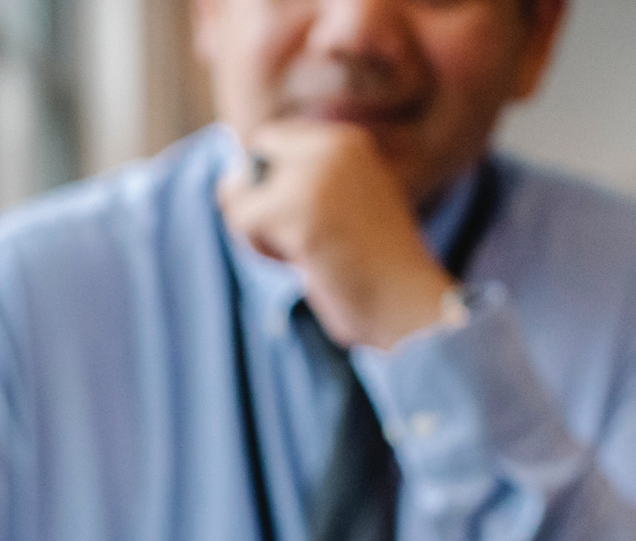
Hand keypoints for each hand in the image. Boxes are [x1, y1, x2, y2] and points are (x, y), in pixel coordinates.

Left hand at [216, 119, 456, 349]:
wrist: (409, 304)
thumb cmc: (373, 267)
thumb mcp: (341, 206)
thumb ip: (298, 184)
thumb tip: (227, 183)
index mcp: (346, 142)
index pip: (270, 141)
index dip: (269, 184)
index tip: (305, 217)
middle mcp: (331, 148)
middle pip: (249, 166)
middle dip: (258, 207)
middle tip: (301, 240)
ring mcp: (315, 177)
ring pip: (239, 195)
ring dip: (259, 233)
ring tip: (305, 253)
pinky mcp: (298, 211)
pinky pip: (241, 221)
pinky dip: (260, 250)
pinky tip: (301, 264)